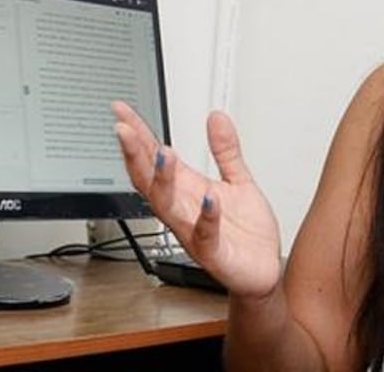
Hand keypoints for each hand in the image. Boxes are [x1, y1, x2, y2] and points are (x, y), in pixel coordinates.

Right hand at [113, 102, 281, 298]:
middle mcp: (184, 210)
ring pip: (168, 207)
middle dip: (136, 154)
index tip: (122, 111)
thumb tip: (216, 117)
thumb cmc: (246, 233)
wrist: (262, 272)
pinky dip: (205, 217)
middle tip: (124, 128)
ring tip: (164, 154)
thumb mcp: (238, 181)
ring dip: (164, 180)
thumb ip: (226, 150)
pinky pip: (205, 235)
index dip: (138, 134)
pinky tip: (209, 199)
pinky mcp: (214, 252)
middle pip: (149, 181)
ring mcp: (195, 231)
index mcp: (188, 190)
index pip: (153, 158)